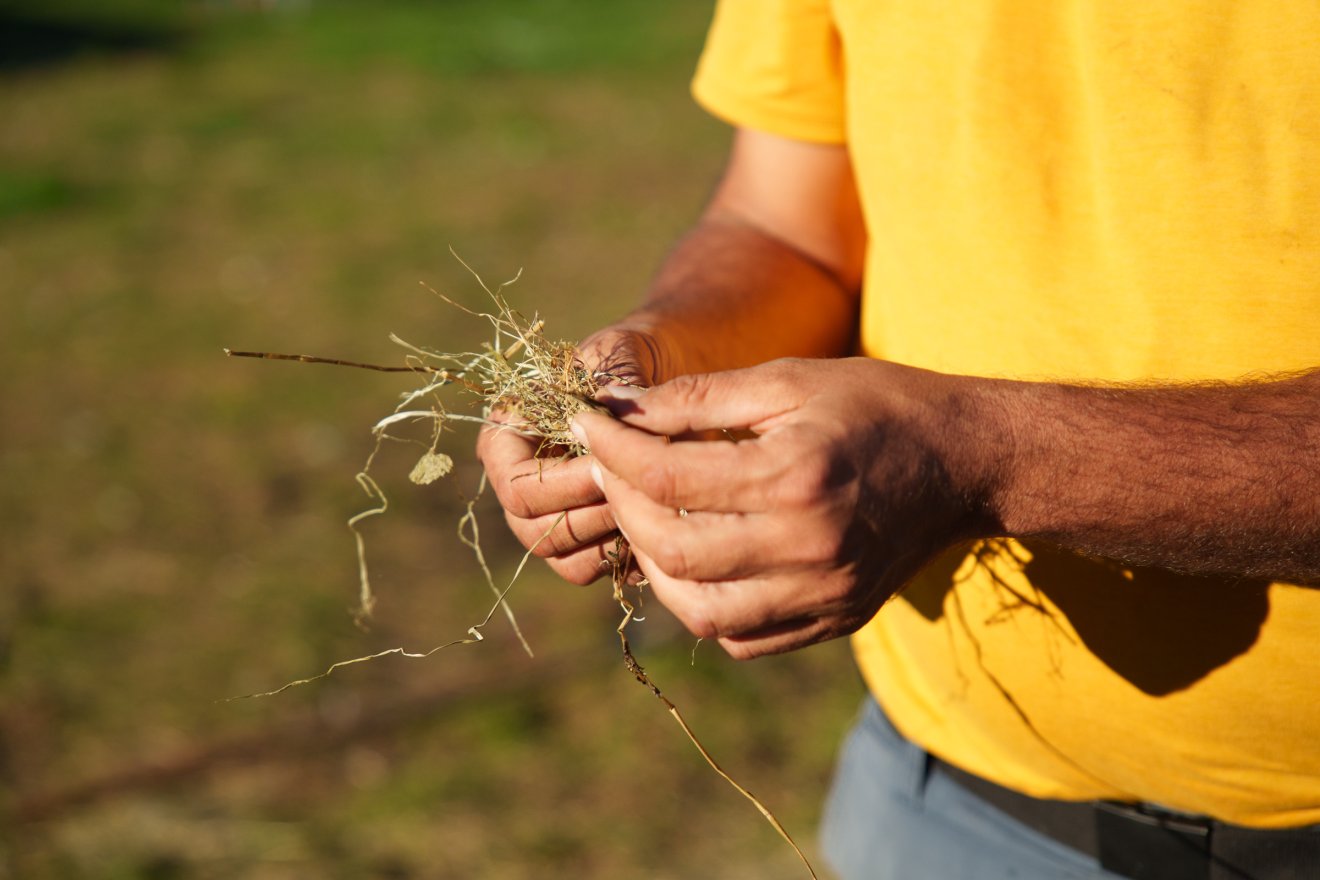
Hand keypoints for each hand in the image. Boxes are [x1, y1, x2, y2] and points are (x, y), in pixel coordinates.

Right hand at [476, 326, 672, 584]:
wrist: (661, 379)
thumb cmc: (629, 359)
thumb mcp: (615, 352)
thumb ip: (606, 379)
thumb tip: (610, 414)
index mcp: (506, 440)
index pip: (515, 486)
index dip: (561, 484)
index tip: (609, 462)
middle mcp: (521, 488)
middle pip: (535, 533)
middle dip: (592, 514)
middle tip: (639, 488)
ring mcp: (551, 521)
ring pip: (565, 561)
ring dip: (611, 537)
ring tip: (655, 503)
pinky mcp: (588, 544)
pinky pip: (600, 571)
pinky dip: (631, 556)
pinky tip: (665, 524)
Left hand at [571, 358, 1001, 656]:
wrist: (966, 461)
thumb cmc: (875, 405)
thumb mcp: (790, 380)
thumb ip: (700, 396)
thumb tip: (620, 408)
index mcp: (794, 474)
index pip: (668, 476)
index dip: (613, 451)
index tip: (590, 426)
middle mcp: (809, 545)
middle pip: (673, 551)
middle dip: (624, 509)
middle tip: (612, 472)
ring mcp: (825, 592)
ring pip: (701, 611)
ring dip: (656, 567)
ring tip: (648, 521)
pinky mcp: (836, 619)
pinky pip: (744, 639)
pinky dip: (704, 606)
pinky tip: (697, 561)